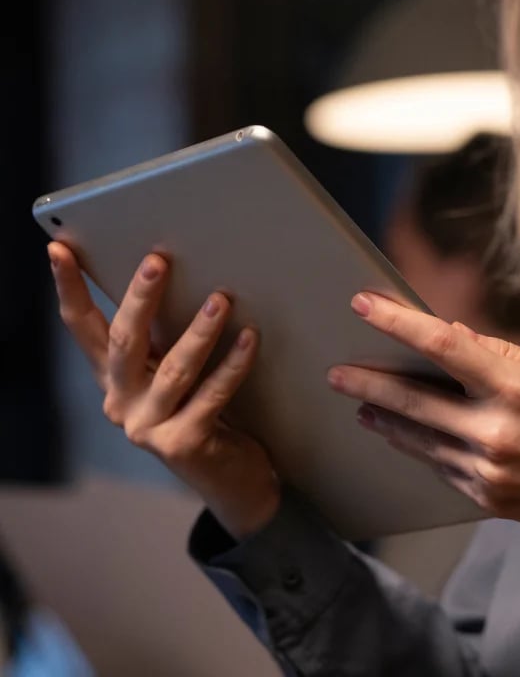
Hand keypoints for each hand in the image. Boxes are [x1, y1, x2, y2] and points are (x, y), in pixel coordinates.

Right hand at [47, 241, 279, 539]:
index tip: (58, 249)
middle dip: (139, 297)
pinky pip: (212, 395)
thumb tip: (176, 276)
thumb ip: (163, 342)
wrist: (230, 480)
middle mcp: (122, 403)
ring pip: (173, 368)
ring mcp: (149, 427)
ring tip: (221, 299)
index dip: (69, 288)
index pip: (82, 328)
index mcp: (115, 380)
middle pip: (124, 341)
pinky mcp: (184, 444)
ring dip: (199, 331)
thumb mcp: (172, 376)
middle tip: (158, 261)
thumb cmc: (203, 415)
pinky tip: (249, 339)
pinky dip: (232, 366)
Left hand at [327, 292, 519, 535]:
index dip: (398, 321)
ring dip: (385, 419)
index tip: (363, 304)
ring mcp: (489, 471)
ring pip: (419, 439)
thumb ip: (502, 355)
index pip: (444, 345)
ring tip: (360, 404)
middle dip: (368, 383)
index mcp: (517, 389)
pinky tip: (400, 435)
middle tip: (336, 373)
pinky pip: (440, 468)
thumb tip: (454, 335)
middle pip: (414, 401)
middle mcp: (496, 432)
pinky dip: (417, 448)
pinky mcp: (488, 499)